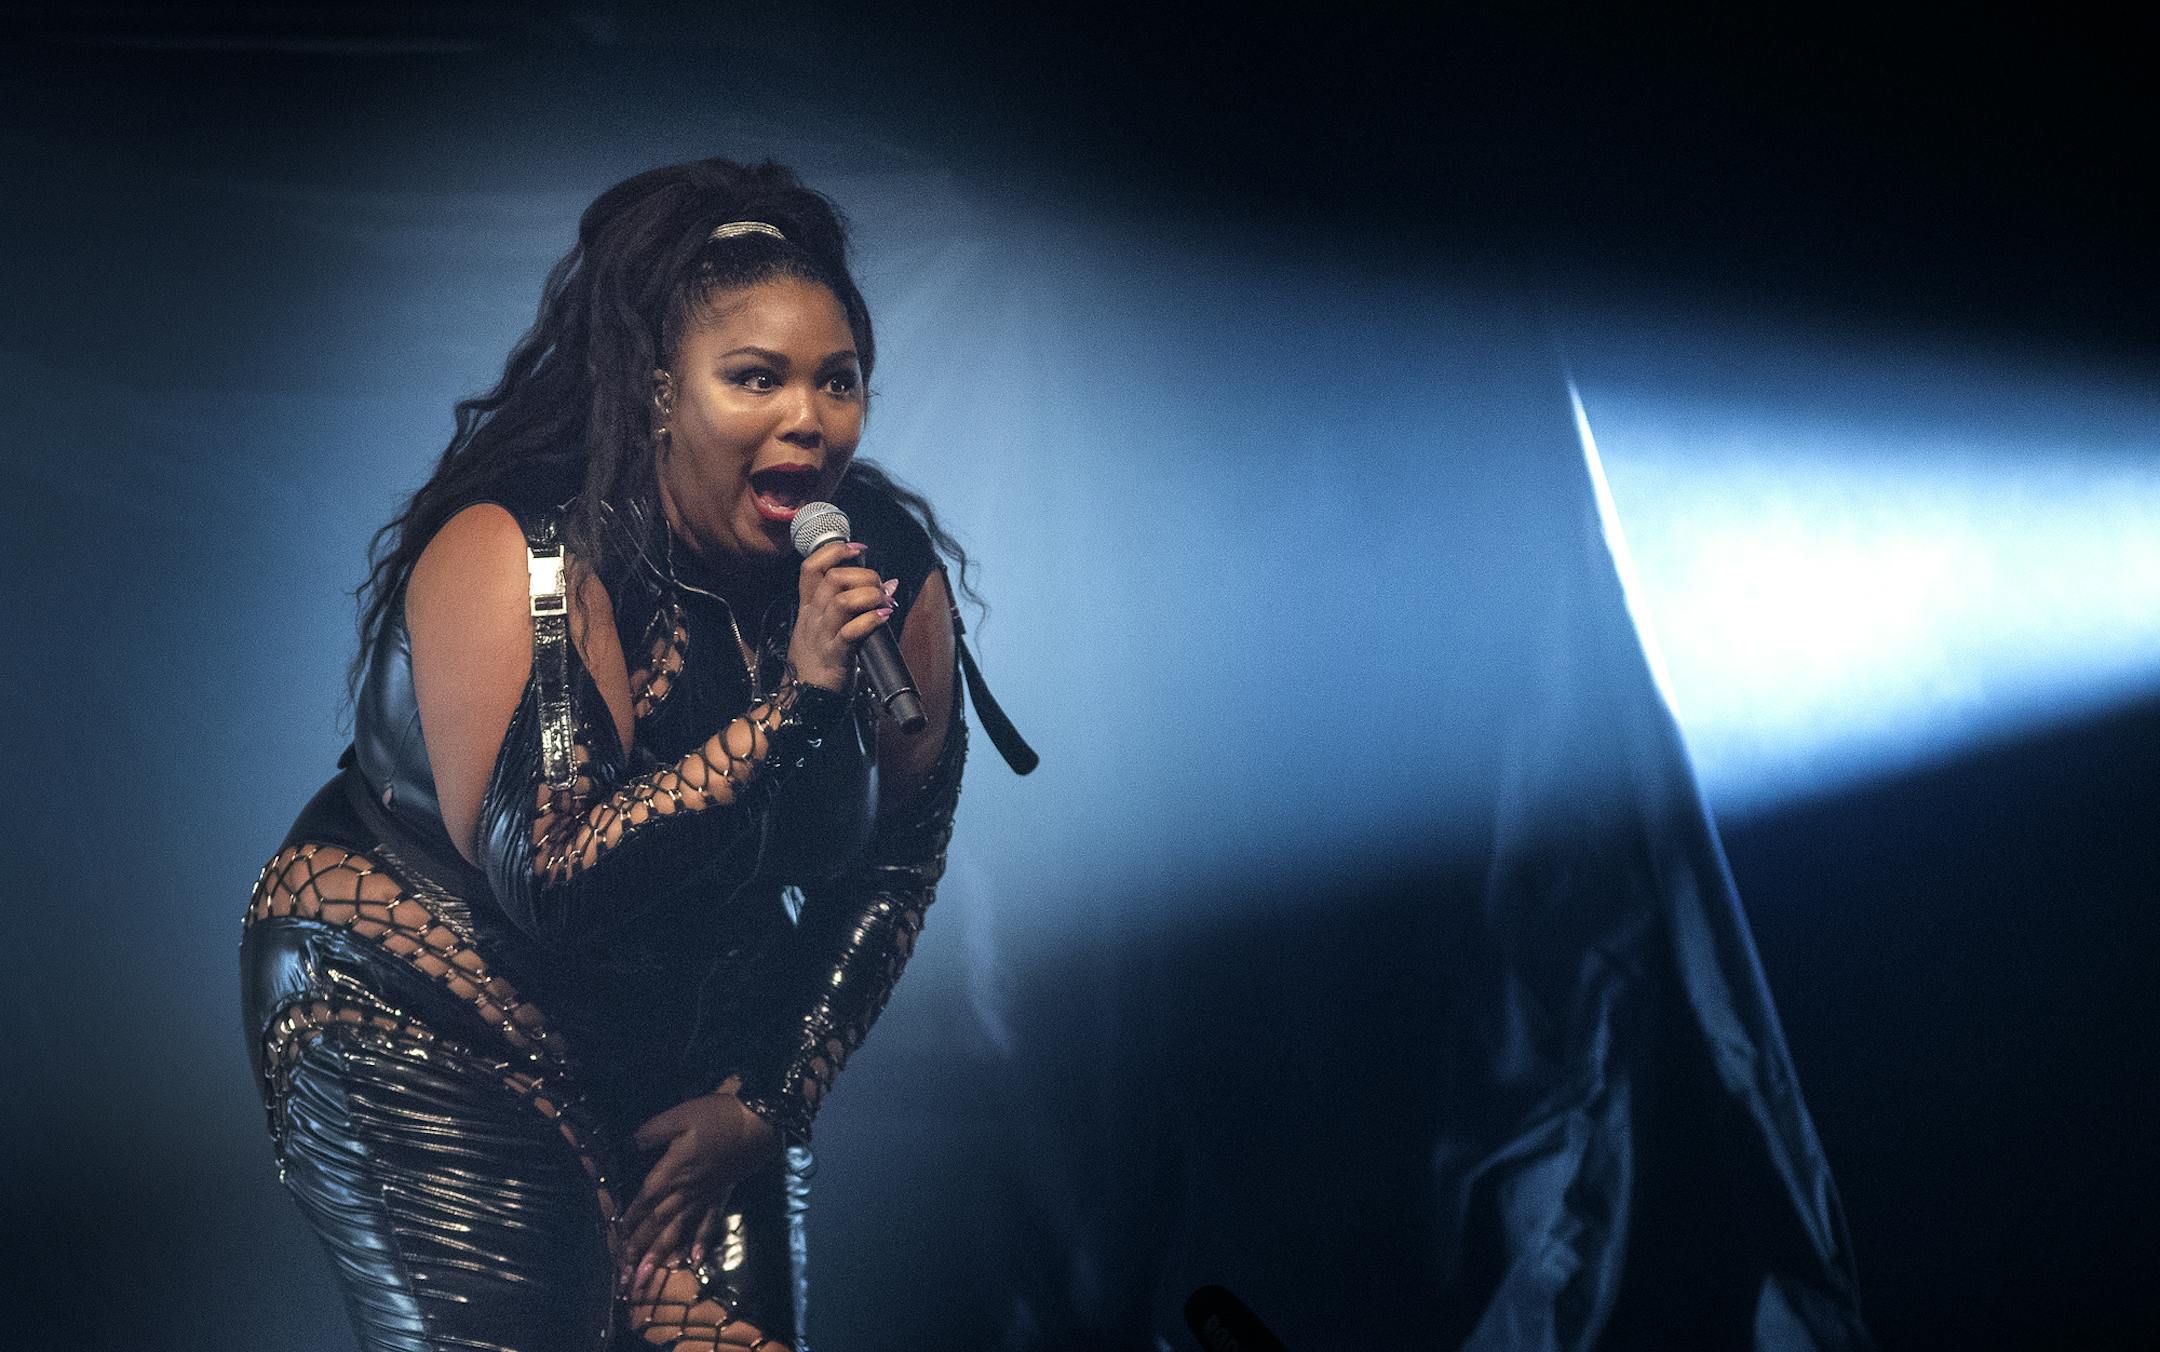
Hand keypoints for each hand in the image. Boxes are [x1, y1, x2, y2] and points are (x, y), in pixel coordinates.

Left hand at [618, 1076, 780, 1294]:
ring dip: (660, 1254)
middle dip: (639, 1247)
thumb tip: (629, 1145)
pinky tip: (692, 1262)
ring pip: (678, 1229)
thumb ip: (652, 1132)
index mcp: (674, 1169)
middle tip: (623, 1274)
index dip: (630, 1218)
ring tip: (645, 1277)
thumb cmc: (718, 1116)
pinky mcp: (720, 1196)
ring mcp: (704, 1196)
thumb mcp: (681, 1115)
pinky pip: (708, 1224)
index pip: (646, 1199)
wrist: (759, 1124)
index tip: (614, 1238)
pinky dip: (699, 1243)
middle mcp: (687, 1189)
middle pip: (658, 1222)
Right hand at [787, 539, 894, 693]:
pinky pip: (851, 632)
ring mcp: (822, 636)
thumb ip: (855, 604)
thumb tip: (889, 584)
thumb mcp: (828, 627)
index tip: (858, 548)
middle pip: (833, 578)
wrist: (805, 699)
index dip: (835, 551)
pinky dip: (872, 620)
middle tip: (881, 587)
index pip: (811, 567)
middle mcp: (812, 617)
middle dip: (863, 575)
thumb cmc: (822, 660)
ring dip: (869, 595)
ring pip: (841, 600)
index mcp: (808, 607)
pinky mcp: (835, 656)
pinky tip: (884, 617)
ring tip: (884, 602)